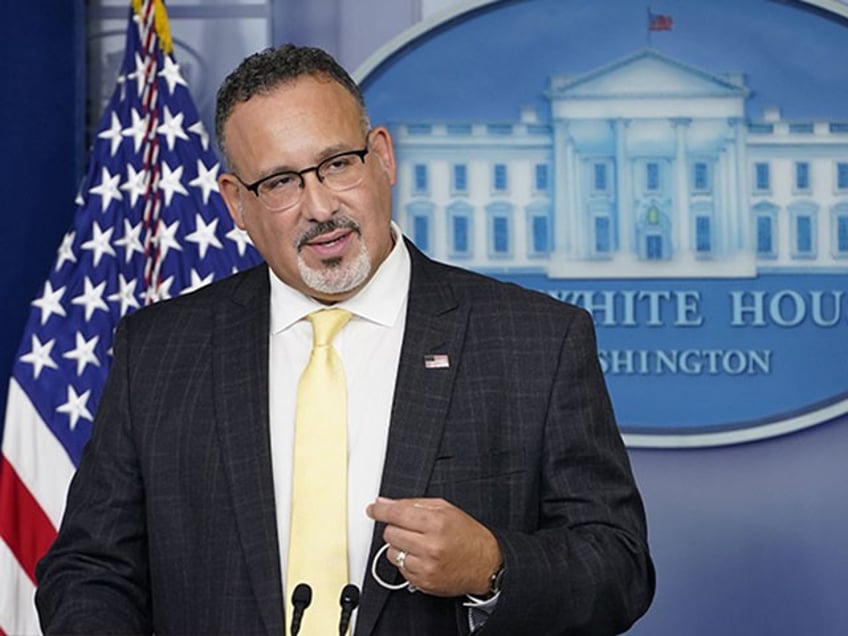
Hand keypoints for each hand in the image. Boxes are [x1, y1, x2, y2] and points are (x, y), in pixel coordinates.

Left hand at [366, 497, 501, 596]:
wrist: (486, 564)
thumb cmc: (467, 535)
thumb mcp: (446, 509)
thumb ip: (413, 504)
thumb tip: (385, 503)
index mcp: (436, 523)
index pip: (397, 513)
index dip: (380, 510)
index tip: (372, 509)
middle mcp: (430, 545)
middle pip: (390, 533)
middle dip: (396, 528)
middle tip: (410, 528)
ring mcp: (426, 566)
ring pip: (392, 552)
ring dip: (400, 546)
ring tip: (418, 544)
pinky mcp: (423, 582)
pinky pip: (400, 569)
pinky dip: (406, 562)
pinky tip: (422, 557)